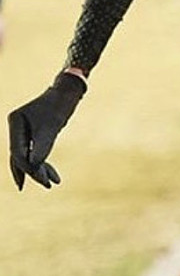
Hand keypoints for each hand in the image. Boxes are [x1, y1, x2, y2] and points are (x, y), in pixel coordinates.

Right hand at [8, 72, 86, 189]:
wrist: (68, 90)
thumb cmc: (60, 105)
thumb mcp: (52, 127)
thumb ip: (42, 146)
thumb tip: (34, 167)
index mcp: (14, 121)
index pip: (18, 151)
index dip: (29, 168)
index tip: (43, 181)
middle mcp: (16, 125)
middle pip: (20, 155)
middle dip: (32, 172)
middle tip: (45, 185)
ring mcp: (24, 129)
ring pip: (28, 155)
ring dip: (40, 169)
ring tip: (52, 183)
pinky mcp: (34, 131)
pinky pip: (35, 150)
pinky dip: (43, 161)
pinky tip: (52, 173)